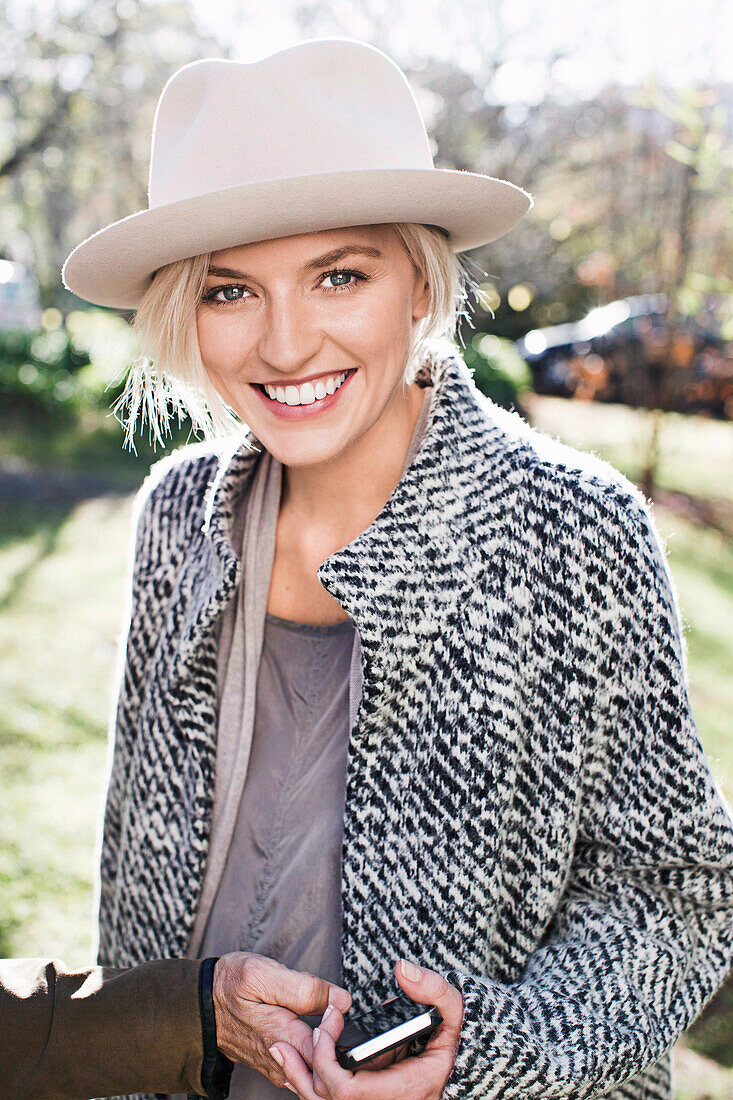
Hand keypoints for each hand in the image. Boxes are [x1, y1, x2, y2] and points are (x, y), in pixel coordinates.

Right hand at [212, 952, 351, 1088]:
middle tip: (340, 1021)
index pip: (324, 1056)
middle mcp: (281, 1059)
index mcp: (281, 1037)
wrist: (199, 1007)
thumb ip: (303, 987)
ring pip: (315, 1079)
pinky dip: (319, 1062)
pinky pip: (304, 1074)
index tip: (338, 1008)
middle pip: (324, 1076)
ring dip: (331, 1058)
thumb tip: (340, 998)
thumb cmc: (227, 987)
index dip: (339, 1036)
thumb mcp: (261, 973)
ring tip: (333, 1028)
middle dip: (340, 1054)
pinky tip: (324, 1039)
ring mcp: (279, 1065)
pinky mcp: (276, 1065)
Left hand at [269, 958, 463, 1098]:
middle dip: (307, 1068)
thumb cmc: (457, 1041)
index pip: (348, 1092)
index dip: (327, 1059)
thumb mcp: (456, 1011)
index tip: (329, 1019)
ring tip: (281, 1050)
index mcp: (407, 1090)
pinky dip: (313, 1083)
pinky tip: (299, 1061)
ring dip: (301, 1079)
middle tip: (297, 1034)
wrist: (465, 1070)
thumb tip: (403, 970)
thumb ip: (435, 990)